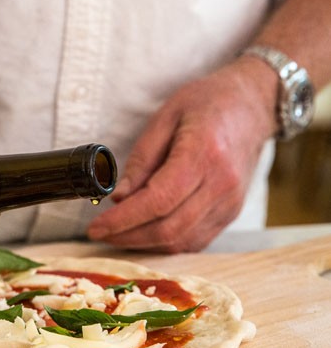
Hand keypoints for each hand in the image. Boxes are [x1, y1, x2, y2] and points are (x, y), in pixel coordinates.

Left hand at [87, 57, 277, 251]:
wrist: (252, 106)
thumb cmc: (206, 103)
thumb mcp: (165, 117)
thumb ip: (141, 160)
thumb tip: (118, 198)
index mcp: (204, 154)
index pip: (158, 201)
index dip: (123, 219)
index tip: (96, 227)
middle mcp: (222, 185)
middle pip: (169, 228)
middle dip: (127, 236)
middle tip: (99, 233)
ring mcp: (230, 203)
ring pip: (181, 240)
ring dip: (144, 244)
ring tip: (115, 234)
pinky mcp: (231, 213)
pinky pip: (195, 241)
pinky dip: (165, 243)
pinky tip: (143, 233)